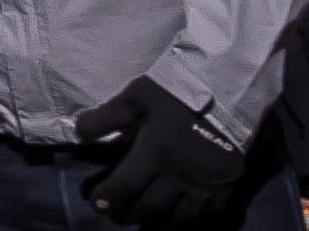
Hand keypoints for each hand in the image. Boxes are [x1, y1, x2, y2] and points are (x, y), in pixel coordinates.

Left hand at [74, 75, 248, 227]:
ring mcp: (206, 186)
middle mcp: (181, 175)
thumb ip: (107, 116)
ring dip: (156, 223)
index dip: (107, 199)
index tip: (97, 204)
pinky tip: (176, 219)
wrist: (230, 91)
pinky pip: (205, 216)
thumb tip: (79, 133)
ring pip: (177, 218)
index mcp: (157, 152)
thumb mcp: (137, 95)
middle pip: (149, 208)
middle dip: (128, 214)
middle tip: (116, 214)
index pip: (125, 186)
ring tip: (143, 222)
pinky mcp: (227, 188)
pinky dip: (188, 222)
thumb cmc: (178, 90)